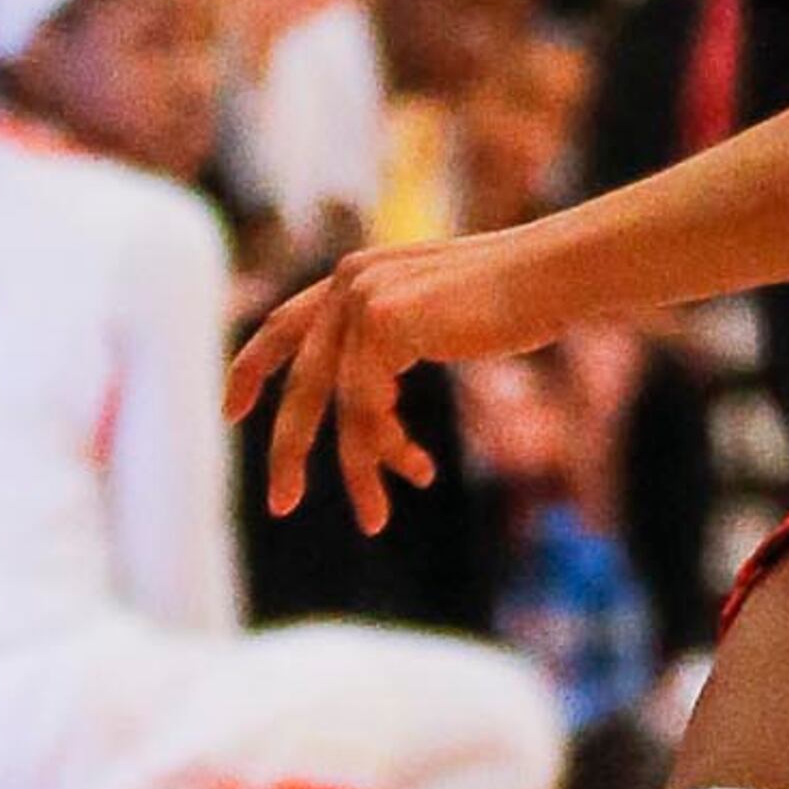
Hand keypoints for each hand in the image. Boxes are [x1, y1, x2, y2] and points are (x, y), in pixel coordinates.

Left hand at [226, 223, 559, 529]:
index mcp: (360, 274)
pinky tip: (417, 469)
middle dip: (290, 450)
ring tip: (376, 517)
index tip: (232, 412)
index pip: (284, 324)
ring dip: (358, 471)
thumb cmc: (520, 298)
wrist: (556, 271)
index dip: (252, 368)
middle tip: (281, 503)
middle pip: (300, 381)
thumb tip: (372, 403)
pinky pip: (369, 407)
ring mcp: (363, 296)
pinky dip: (387, 449)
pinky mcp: (383, 319)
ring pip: (341, 408)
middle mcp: (350, 280)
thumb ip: (397, 340)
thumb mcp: (442, 317)